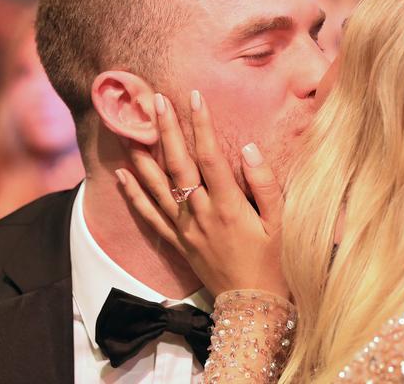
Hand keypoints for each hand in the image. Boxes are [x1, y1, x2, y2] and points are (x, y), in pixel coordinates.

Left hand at [116, 90, 287, 298]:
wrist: (253, 306)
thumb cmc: (275, 263)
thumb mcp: (282, 225)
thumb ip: (265, 185)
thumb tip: (248, 148)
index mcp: (229, 206)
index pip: (209, 156)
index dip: (201, 125)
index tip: (193, 97)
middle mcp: (201, 213)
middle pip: (178, 165)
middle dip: (166, 130)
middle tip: (153, 100)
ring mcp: (186, 229)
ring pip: (158, 187)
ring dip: (142, 156)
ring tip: (128, 129)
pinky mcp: (178, 243)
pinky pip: (150, 217)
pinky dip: (134, 195)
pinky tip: (122, 176)